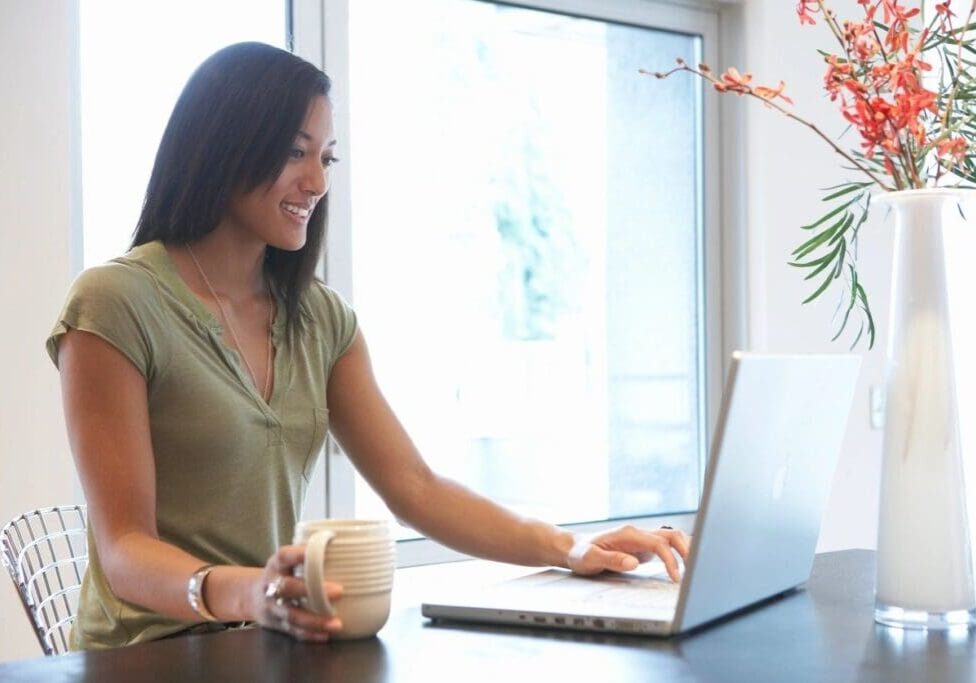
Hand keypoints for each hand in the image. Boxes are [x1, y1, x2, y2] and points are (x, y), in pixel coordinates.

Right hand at [253, 545, 344, 641]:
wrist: (253, 596)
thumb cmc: (283, 574)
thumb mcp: (288, 560)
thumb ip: (309, 555)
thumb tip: (346, 544)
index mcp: (276, 564)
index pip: (284, 556)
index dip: (298, 554)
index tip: (314, 552)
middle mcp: (271, 585)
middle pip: (287, 587)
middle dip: (311, 590)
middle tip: (339, 591)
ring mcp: (272, 607)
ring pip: (291, 614)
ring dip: (315, 621)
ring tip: (336, 624)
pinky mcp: (276, 624)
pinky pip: (293, 631)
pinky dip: (310, 634)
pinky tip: (326, 635)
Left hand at [566, 525, 690, 581]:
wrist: (574, 548)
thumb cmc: (581, 553)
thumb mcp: (590, 559)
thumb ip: (611, 560)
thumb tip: (633, 563)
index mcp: (628, 534)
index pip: (659, 543)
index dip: (671, 560)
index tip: (676, 577)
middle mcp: (638, 533)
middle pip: (672, 535)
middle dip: (687, 550)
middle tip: (696, 570)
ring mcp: (642, 539)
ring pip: (672, 538)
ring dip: (686, 549)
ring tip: (695, 569)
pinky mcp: (643, 547)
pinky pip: (666, 547)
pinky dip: (679, 553)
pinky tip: (685, 566)